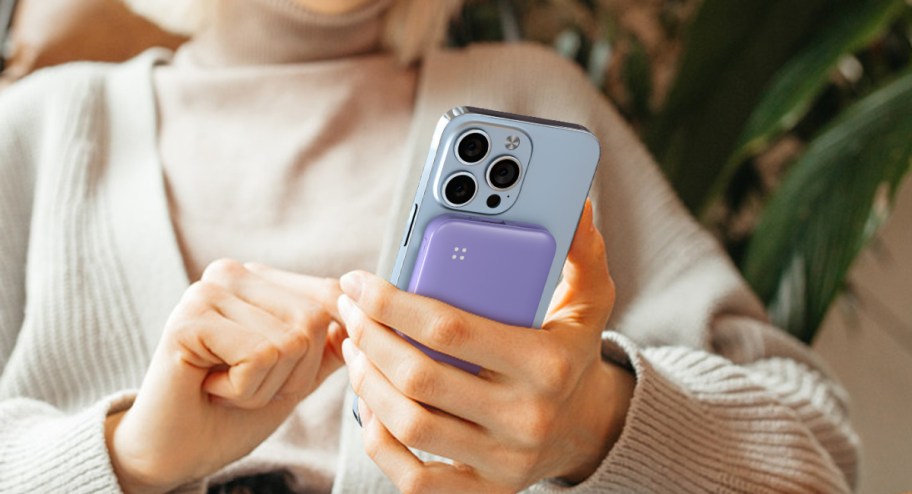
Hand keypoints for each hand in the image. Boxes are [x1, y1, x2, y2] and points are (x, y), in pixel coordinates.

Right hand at [106, 260, 345, 493]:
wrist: (172, 454)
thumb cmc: (231, 413)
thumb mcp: (296, 375)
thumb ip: (330, 343)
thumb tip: (370, 314)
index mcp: (259, 278)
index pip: (331, 296)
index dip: (317, 353)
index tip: (271, 372)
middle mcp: (233, 272)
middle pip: (315, 320)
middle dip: (292, 373)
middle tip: (242, 383)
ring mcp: (207, 291)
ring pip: (291, 341)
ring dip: (265, 385)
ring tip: (224, 386)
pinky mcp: (188, 319)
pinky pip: (260, 356)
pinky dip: (244, 390)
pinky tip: (208, 388)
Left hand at [338, 200, 634, 492]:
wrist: (585, 428)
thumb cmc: (573, 354)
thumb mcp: (590, 302)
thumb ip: (581, 253)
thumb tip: (575, 206)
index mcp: (548, 364)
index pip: (450, 330)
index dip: (392, 303)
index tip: (360, 282)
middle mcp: (526, 418)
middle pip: (419, 377)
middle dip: (369, 338)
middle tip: (349, 310)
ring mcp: (504, 461)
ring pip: (409, 425)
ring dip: (365, 382)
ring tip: (353, 346)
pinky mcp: (485, 491)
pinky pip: (415, 479)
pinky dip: (380, 443)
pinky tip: (369, 406)